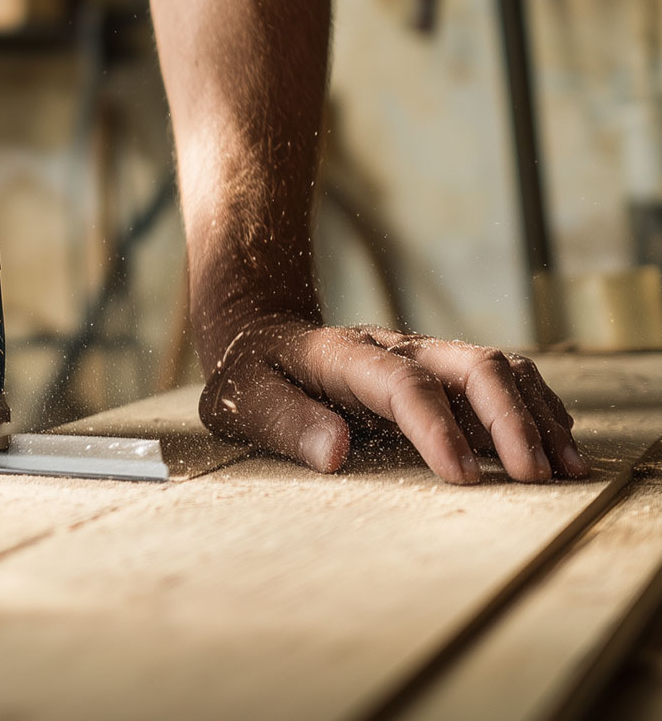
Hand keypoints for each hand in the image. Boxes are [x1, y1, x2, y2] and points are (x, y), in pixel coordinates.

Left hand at [199, 318, 585, 484]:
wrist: (259, 332)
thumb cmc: (252, 374)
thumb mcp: (246, 399)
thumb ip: (286, 422)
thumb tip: (334, 454)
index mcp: (344, 356)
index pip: (402, 385)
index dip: (436, 428)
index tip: (463, 478)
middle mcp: (395, 347)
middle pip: (469, 365)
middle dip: (509, 418)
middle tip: (535, 476)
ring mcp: (422, 355)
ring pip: (495, 367)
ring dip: (534, 413)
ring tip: (565, 468)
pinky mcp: (438, 371)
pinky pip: (500, 377)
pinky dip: (535, 407)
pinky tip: (557, 443)